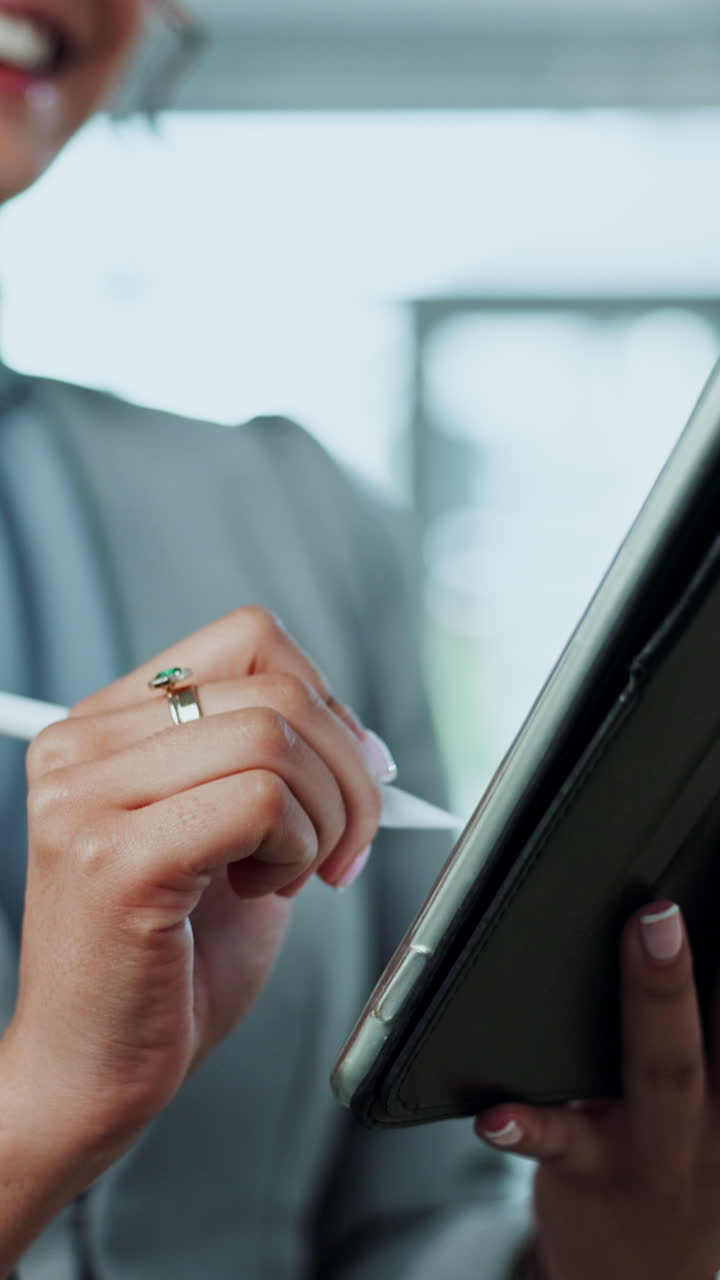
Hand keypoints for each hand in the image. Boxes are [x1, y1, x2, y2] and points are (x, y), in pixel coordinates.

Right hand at [3, 607, 383, 1179]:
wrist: (93, 1073)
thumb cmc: (168, 963)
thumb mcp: (228, 836)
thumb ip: (275, 767)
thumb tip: (362, 737)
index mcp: (105, 725)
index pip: (248, 639)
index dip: (324, 698)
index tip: (350, 773)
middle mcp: (82, 746)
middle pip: (275, 686)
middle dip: (349, 770)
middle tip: (346, 846)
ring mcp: (87, 796)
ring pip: (275, 736)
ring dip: (323, 817)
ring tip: (289, 876)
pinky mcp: (114, 855)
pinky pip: (262, 800)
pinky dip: (298, 848)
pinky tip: (263, 893)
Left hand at [476, 902, 719, 1279]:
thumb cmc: (671, 1159)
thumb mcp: (714, 1101)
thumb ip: (701, 1028)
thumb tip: (669, 912)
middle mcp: (717, 1111)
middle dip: (704, 959)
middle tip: (679, 898)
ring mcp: (661, 1145)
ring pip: (665, 1071)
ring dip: (657, 998)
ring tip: (644, 934)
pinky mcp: (596, 1174)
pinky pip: (564, 1146)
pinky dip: (530, 1126)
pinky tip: (496, 1114)